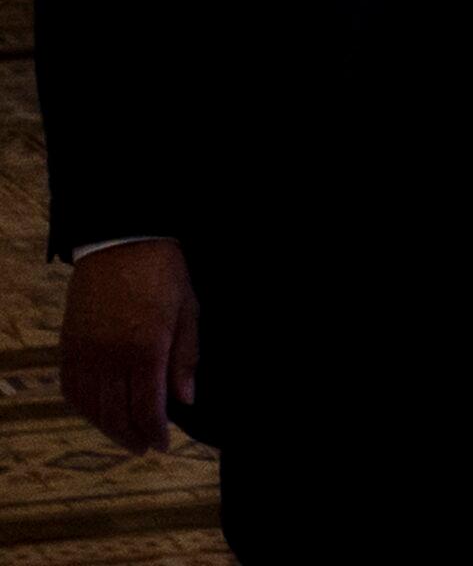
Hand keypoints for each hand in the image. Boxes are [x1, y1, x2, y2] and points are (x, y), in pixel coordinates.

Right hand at [60, 241, 200, 452]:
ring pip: (90, 406)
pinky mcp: (68, 345)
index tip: (163, 444)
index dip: (155, 431)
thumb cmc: (164, 275)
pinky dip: (83, 407)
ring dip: (106, 427)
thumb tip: (185, 400)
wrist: (121, 242)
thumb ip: (185, 359)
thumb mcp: (189, 312)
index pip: (147, 407)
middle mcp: (110, 356)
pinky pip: (70, 388)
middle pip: (115, 413)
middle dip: (131, 436)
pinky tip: (97, 412)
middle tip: (144, 447)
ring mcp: (84, 352)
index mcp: (145, 349)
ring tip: (124, 436)